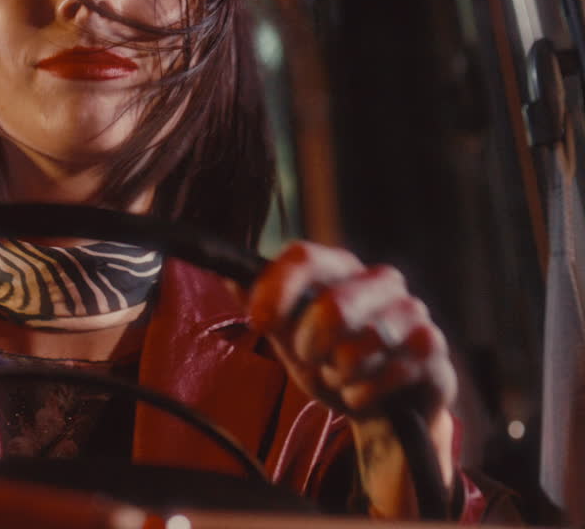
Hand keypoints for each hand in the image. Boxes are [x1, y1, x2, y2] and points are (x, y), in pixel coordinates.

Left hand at [246, 241, 457, 516]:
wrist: (376, 404)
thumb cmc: (326, 359)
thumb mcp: (285, 333)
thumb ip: (258, 303)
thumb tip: (229, 273)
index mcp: (338, 268)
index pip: (304, 256)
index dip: (277, 288)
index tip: (258, 323)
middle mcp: (379, 280)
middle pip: (334, 306)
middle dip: (310, 344)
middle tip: (308, 357)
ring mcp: (411, 310)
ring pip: (361, 346)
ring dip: (337, 373)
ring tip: (338, 375)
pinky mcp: (431, 346)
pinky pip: (390, 372)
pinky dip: (362, 392)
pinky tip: (359, 392)